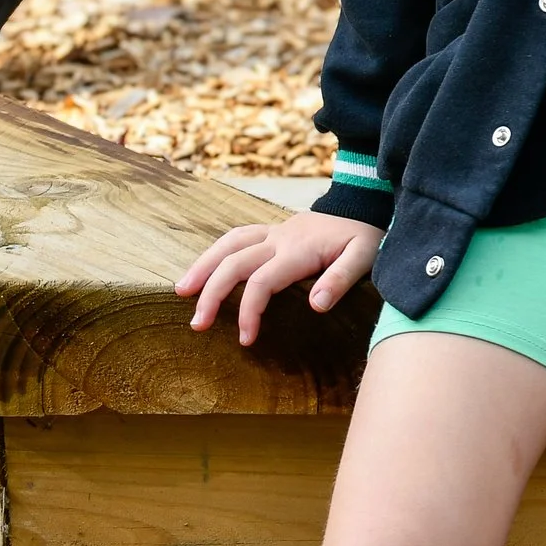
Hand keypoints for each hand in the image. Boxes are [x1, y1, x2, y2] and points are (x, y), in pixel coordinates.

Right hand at [176, 211, 382, 346]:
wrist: (364, 206)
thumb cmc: (364, 237)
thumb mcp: (364, 257)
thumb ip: (341, 279)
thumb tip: (315, 306)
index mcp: (298, 250)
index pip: (262, 282)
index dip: (249, 311)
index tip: (246, 340)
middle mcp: (279, 238)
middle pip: (234, 263)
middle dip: (211, 293)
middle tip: (197, 324)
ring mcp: (273, 232)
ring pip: (227, 244)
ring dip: (202, 266)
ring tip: (181, 291)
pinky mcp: (271, 231)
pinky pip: (236, 238)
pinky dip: (215, 253)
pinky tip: (202, 269)